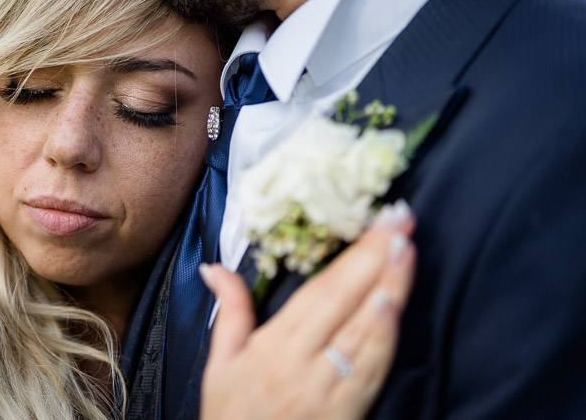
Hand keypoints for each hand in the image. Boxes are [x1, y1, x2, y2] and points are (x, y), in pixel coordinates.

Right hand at [200, 201, 416, 419]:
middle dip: (376, 259)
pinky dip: (386, 337)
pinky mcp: (348, 412)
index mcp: (271, 348)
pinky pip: (371, 369)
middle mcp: (302, 365)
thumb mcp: (220, 365)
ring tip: (407, 251)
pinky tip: (397, 308)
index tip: (374, 225)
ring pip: (365, 333)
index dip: (349, 257)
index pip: (318, 292)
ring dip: (391, 289)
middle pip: (345, 303)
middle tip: (401, 222)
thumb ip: (230, 312)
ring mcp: (328, 390)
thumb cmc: (232, 417)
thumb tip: (215, 268)